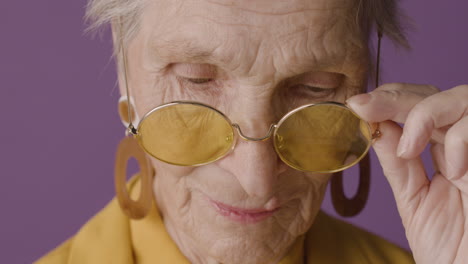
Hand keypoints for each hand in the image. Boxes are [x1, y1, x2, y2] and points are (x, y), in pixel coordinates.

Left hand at [347, 84, 467, 263]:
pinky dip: (461, 139)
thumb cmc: (450, 250)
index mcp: (445, 154)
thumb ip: (398, 164)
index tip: (357, 104)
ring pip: (462, 98)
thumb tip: (374, 125)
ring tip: (409, 148)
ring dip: (426, 113)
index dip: (390, 99)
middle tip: (363, 106)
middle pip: (437, 96)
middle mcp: (466, 147)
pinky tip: (452, 169)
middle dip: (397, 97)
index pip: (419, 108)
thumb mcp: (415, 201)